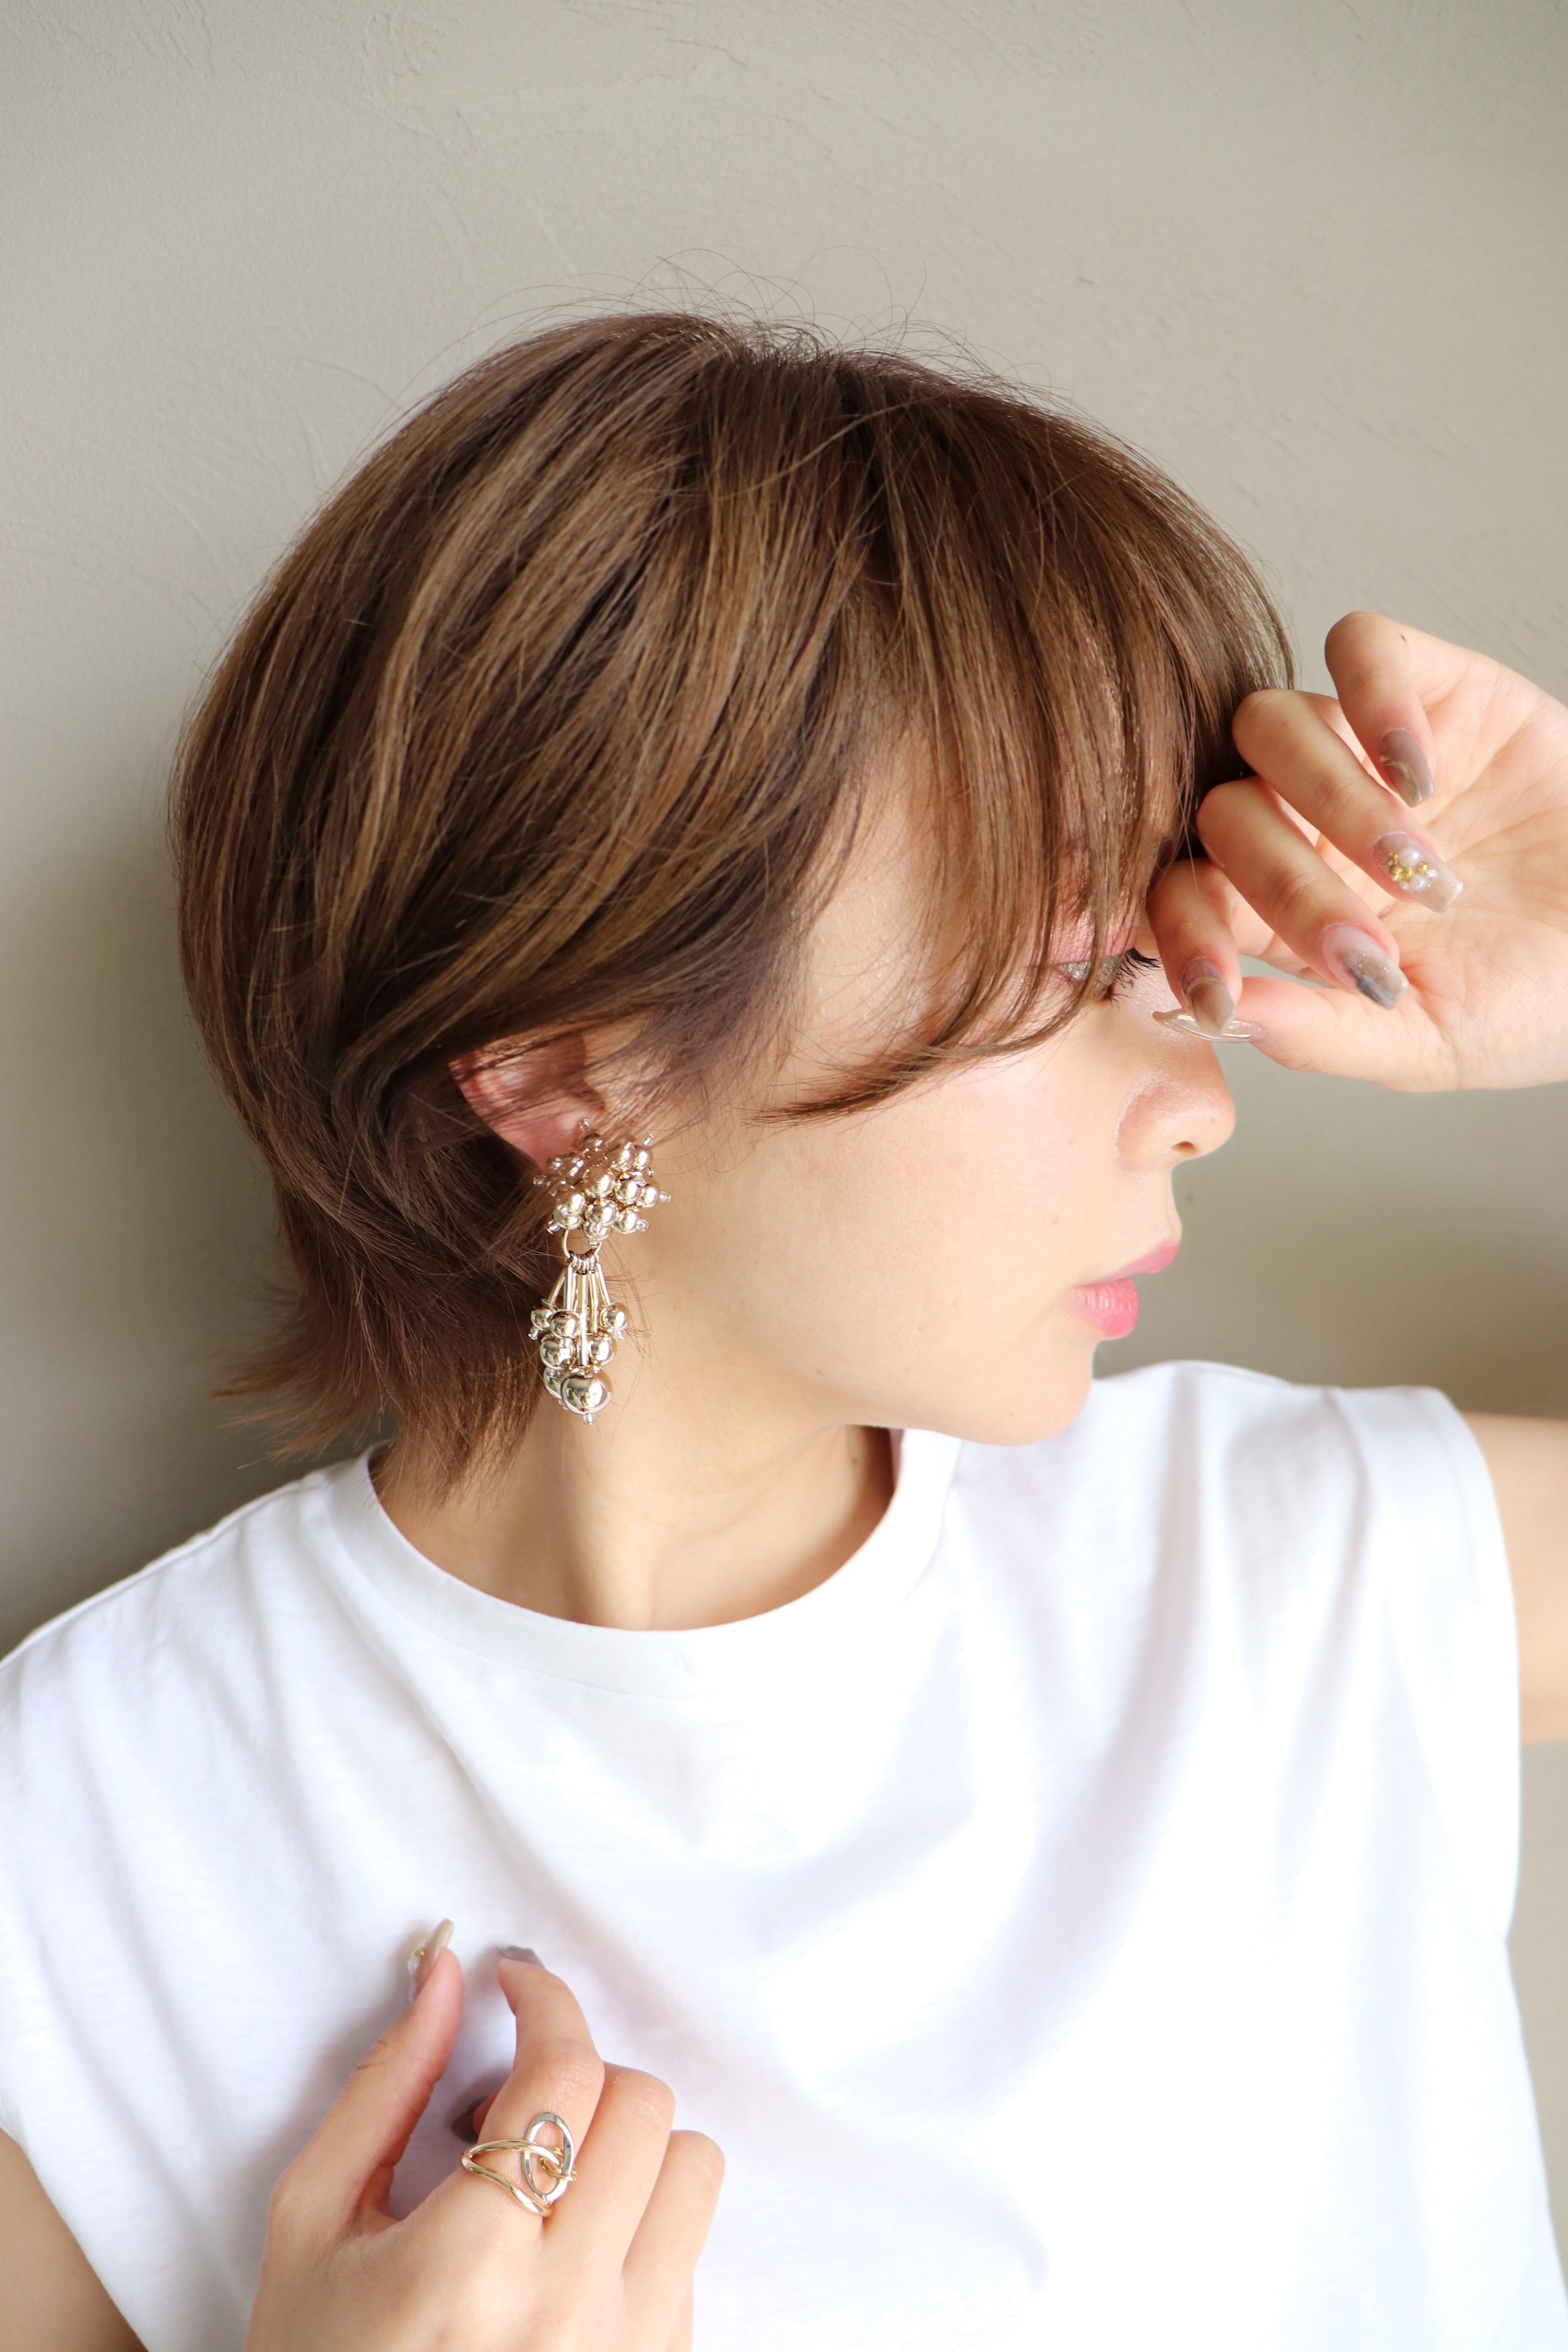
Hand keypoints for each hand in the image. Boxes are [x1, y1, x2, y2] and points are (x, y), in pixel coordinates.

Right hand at [244, 1950, 721, 2351]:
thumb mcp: (313, 2220)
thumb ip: (385, 2087)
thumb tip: (445, 1976)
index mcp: (471, 2263)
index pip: (563, 2075)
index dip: (545, 2001)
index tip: (517, 1983)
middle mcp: (566, 2309)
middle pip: (642, 2107)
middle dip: (579, 2074)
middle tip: (511, 2104)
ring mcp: (624, 2349)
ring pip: (692, 2170)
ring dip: (628, 2143)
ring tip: (549, 2173)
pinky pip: (691, 2251)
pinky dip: (640, 2220)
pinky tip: (565, 2244)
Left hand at [1147, 611, 1567, 1089]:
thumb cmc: (1536, 997)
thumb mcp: (1427, 1041)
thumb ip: (1321, 1035)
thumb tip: (1218, 1020)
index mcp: (1282, 910)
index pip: (1181, 895)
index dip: (1179, 939)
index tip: (1217, 994)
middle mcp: (1304, 819)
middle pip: (1224, 813)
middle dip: (1286, 889)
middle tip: (1373, 947)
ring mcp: (1361, 749)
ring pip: (1269, 724)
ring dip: (1330, 801)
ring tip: (1417, 868)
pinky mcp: (1432, 686)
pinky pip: (1359, 644)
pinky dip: (1375, 698)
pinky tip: (1425, 774)